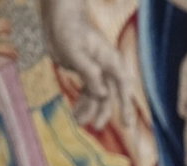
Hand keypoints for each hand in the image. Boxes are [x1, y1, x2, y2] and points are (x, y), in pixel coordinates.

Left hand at [40, 0, 128, 126]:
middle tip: (96, 127)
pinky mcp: (85, 71)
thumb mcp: (76, 52)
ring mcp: (96, 70)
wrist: (58, 16)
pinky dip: (82, 102)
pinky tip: (76, 113)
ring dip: (90, 109)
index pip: (123, 86)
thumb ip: (90, 73)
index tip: (127, 124)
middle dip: (105, 112)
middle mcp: (106, 67)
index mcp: (110, 61)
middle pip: (111, 95)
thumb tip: (103, 95)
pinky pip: (87, 91)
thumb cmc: (68, 29)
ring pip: (97, 95)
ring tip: (79, 122)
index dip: (126, 106)